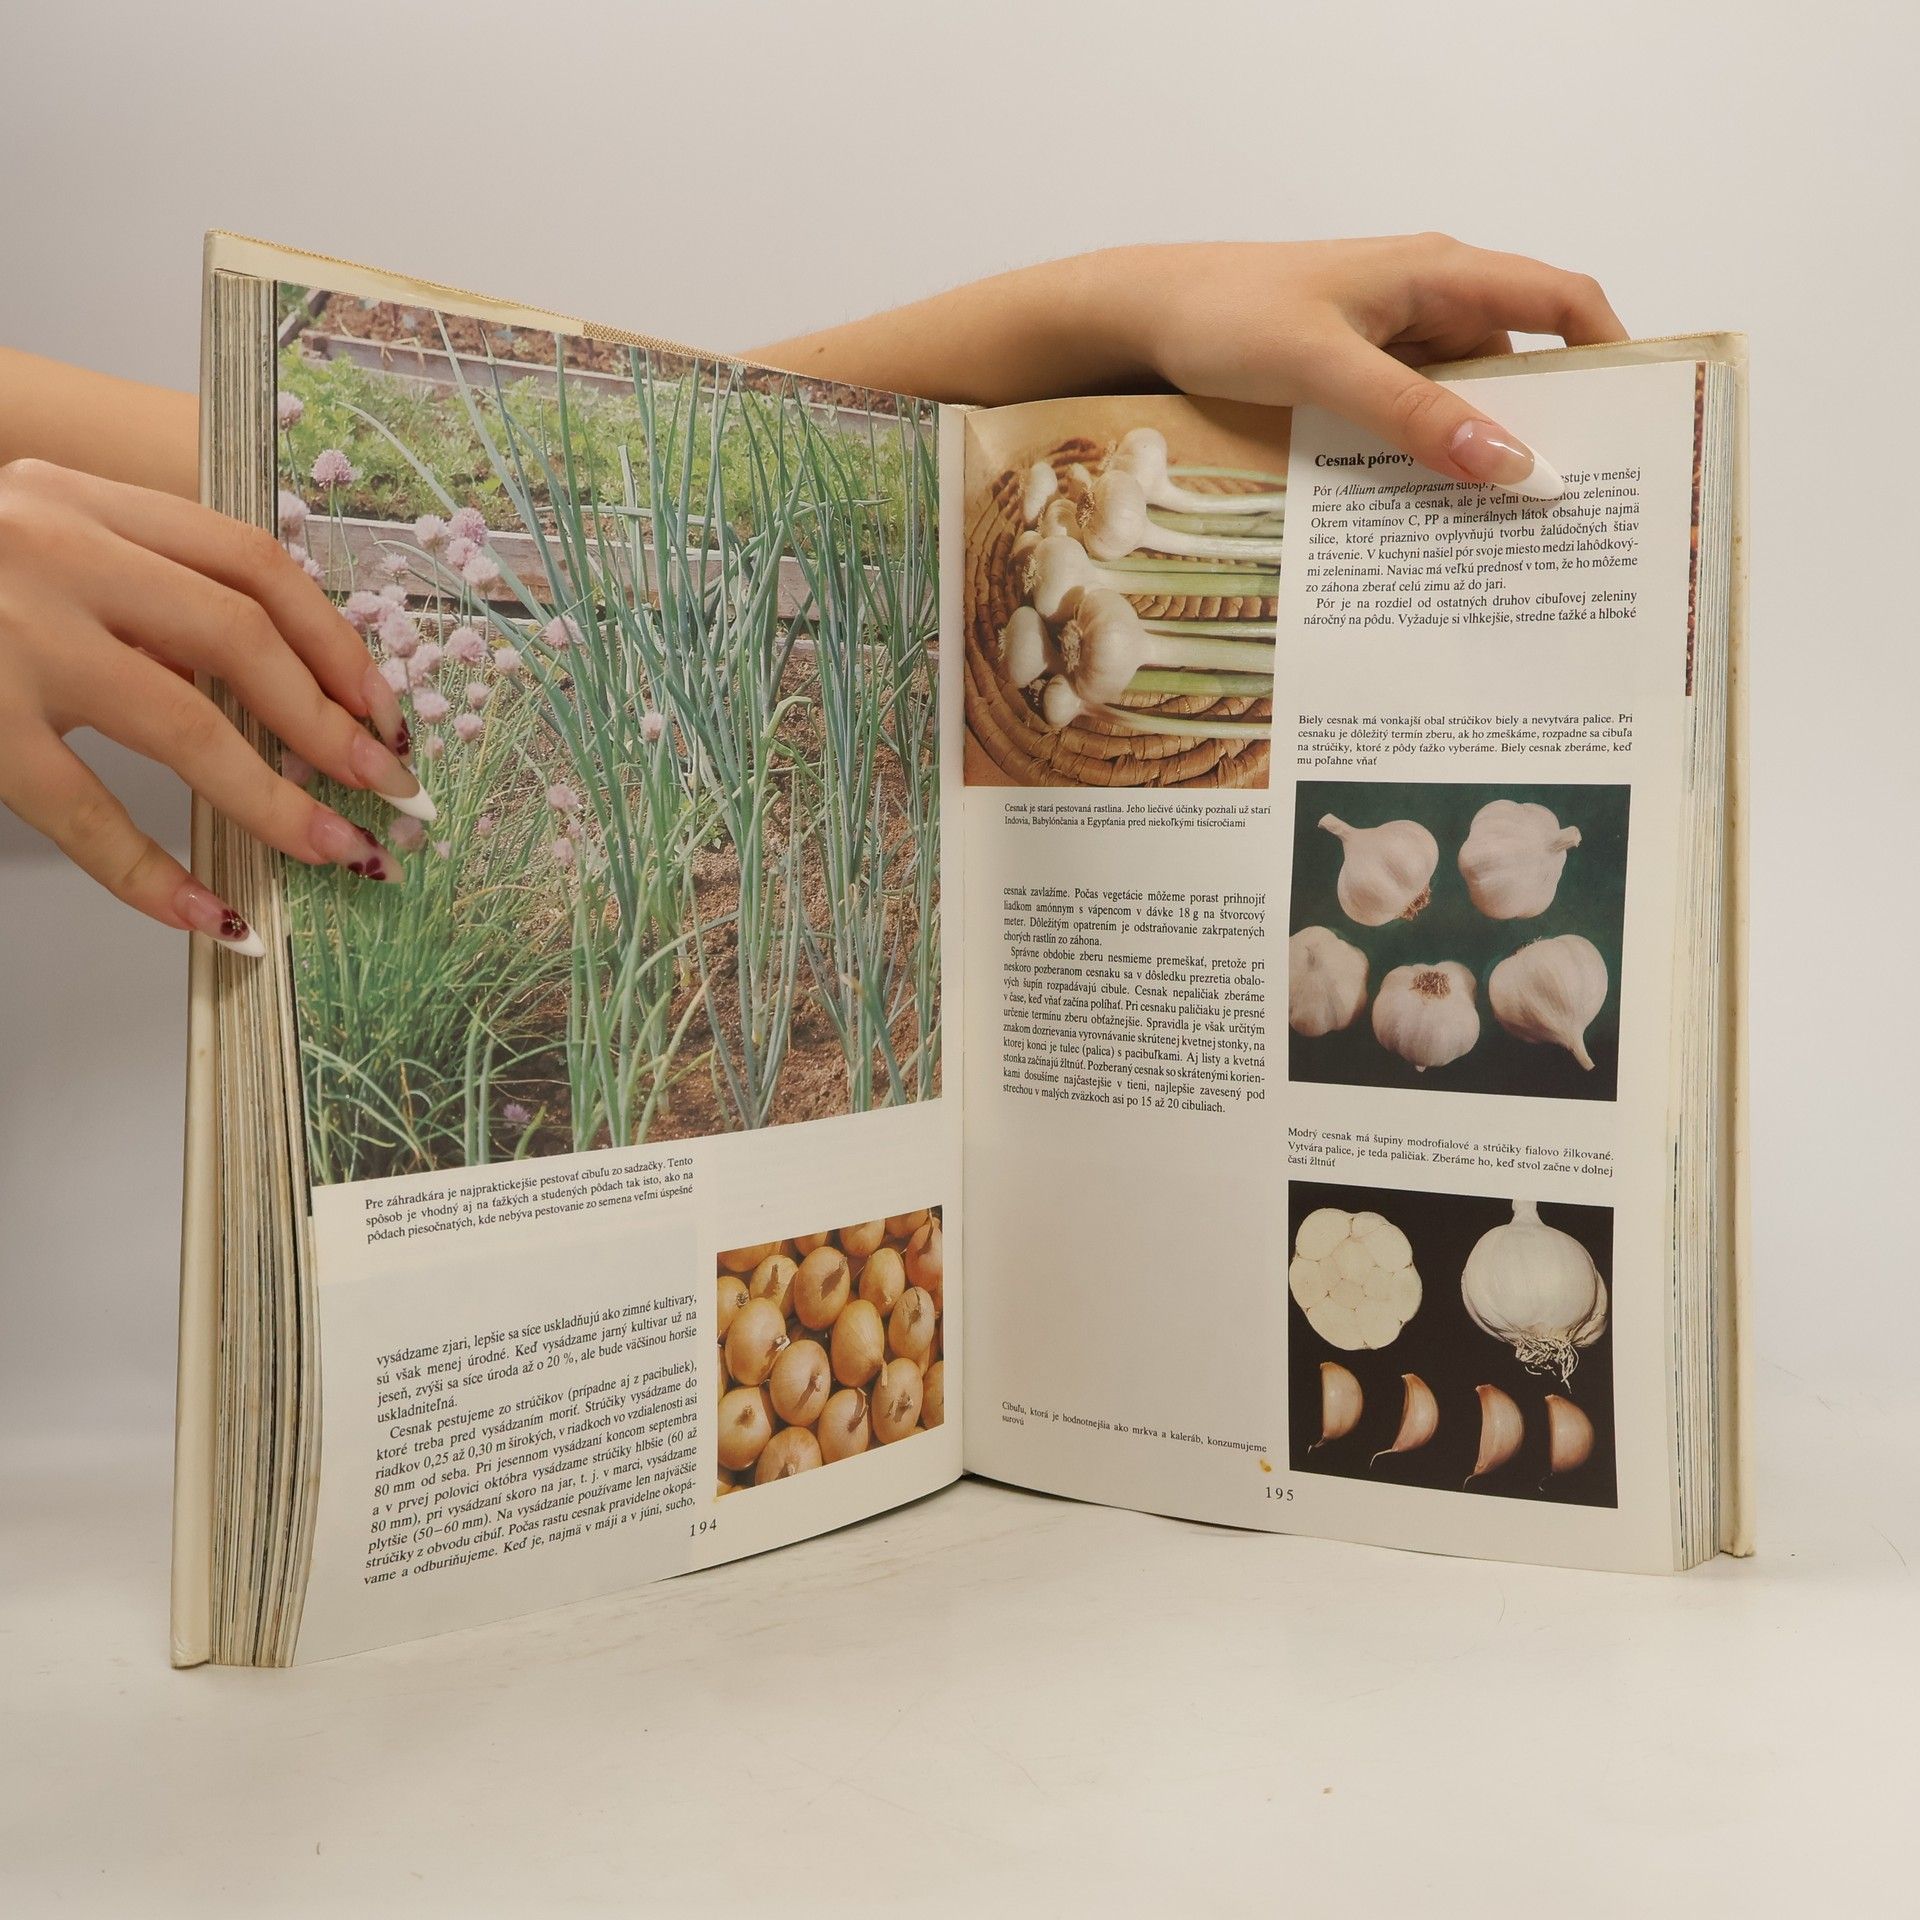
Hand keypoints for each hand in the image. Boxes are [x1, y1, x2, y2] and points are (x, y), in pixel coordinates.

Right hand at [0, 459, 428, 952]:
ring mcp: (10, 638)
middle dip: (333, 726)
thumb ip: (137, 594)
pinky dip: (156, 875)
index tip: (384, 711)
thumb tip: (266, 692)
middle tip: (388, 791)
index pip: (255, 564)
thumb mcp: (38, 540)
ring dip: (278, 801)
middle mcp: (53, 551)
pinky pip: (86, 813)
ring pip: (187, 725)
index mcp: (84, 500)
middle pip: (243, 640)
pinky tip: (211, 914)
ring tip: (338, 851)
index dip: (338, 644)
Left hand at [1111, 235, 1626, 495]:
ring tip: (1508, 530)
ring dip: (1483, 453)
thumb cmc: (1226, 318)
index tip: (1642, 421)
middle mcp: (1427, 299)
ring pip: (1466, 399)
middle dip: (1550, 425)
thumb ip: (1415, 414)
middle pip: (1520, 362)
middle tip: (1575, 506)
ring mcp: (1392, 338)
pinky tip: (1433, 514)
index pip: (1561, 299)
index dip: (1614, 351)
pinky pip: (1417, 416)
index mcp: (1438, 272)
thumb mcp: (1325, 369)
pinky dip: (1431, 457)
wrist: (1143, 315)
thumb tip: (1511, 464)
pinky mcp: (1357, 373)